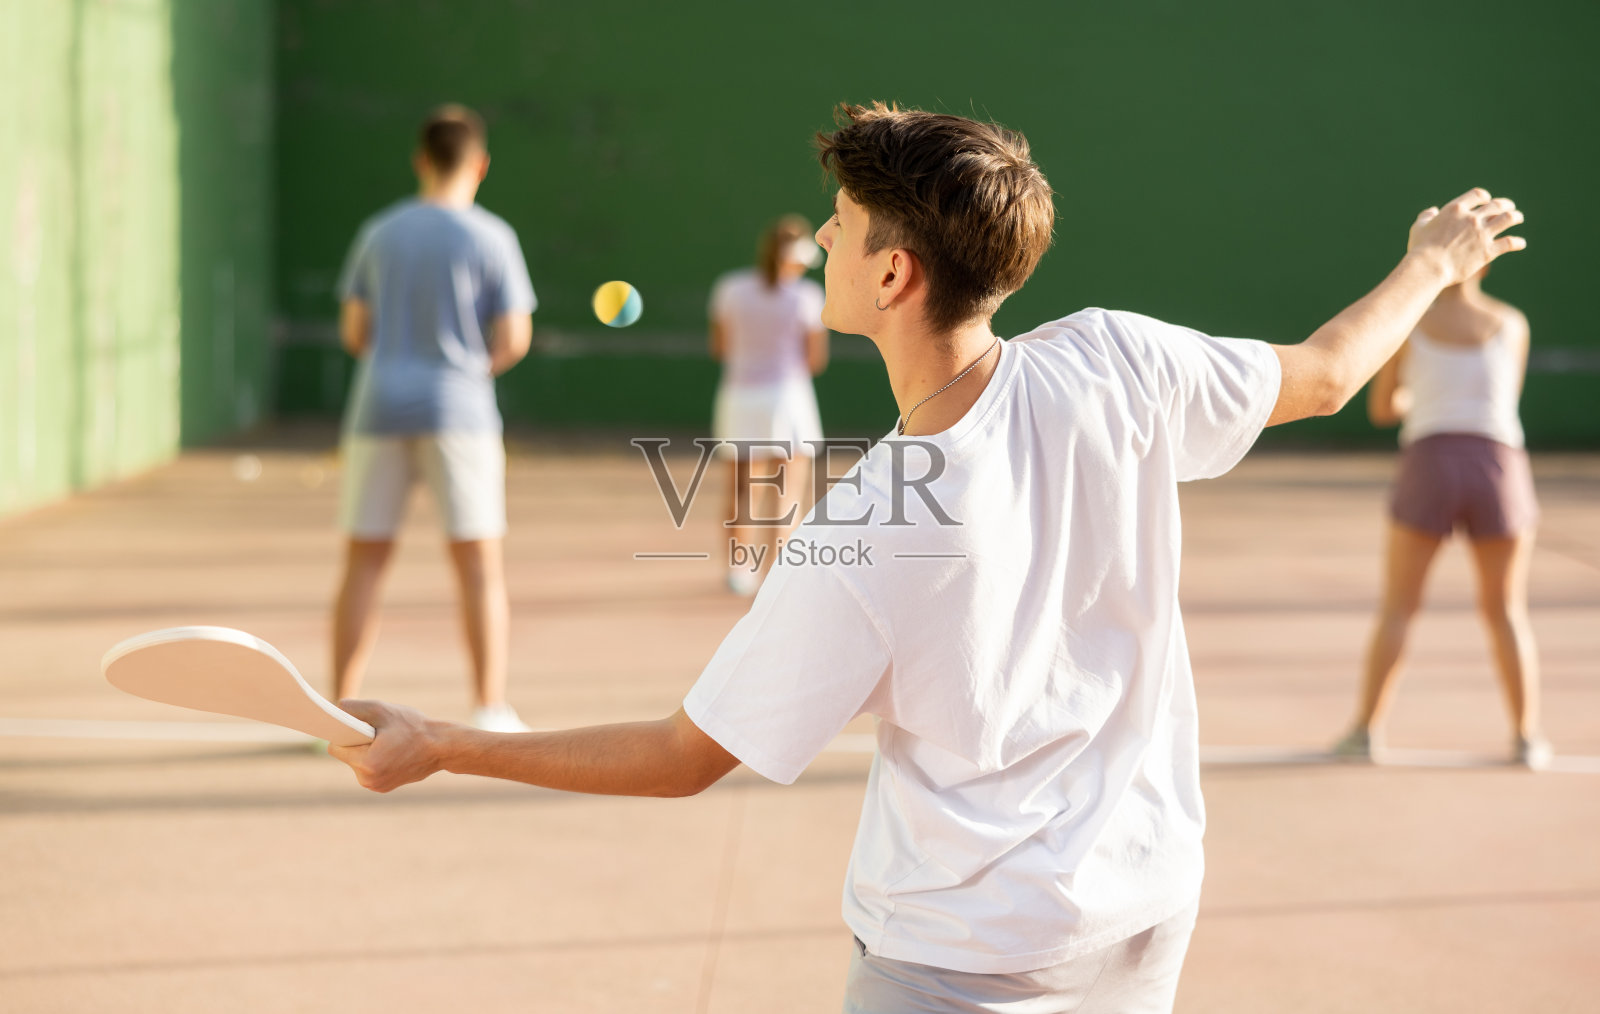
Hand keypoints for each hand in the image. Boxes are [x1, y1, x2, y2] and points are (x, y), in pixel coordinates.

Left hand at [328, 699, 448, 792]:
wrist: (442, 747)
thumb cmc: (414, 727)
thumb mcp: (383, 710)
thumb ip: (355, 708)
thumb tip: (336, 709)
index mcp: (367, 764)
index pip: (336, 747)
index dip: (342, 733)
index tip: (348, 725)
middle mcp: (368, 780)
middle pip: (346, 755)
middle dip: (356, 742)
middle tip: (376, 732)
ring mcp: (376, 786)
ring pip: (356, 763)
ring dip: (365, 750)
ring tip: (386, 741)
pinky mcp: (382, 787)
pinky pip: (367, 770)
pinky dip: (374, 759)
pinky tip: (390, 751)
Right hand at [1407, 188, 1525, 285]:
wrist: (1428, 268)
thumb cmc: (1420, 249)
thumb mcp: (1418, 228)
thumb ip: (1426, 217)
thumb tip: (1432, 211)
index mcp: (1455, 210)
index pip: (1477, 195)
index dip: (1484, 197)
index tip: (1487, 200)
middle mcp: (1472, 218)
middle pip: (1497, 205)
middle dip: (1505, 204)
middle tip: (1509, 207)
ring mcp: (1482, 234)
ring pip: (1508, 219)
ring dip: (1516, 217)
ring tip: (1518, 218)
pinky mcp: (1488, 251)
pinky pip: (1509, 242)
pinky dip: (1518, 242)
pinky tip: (1521, 244)